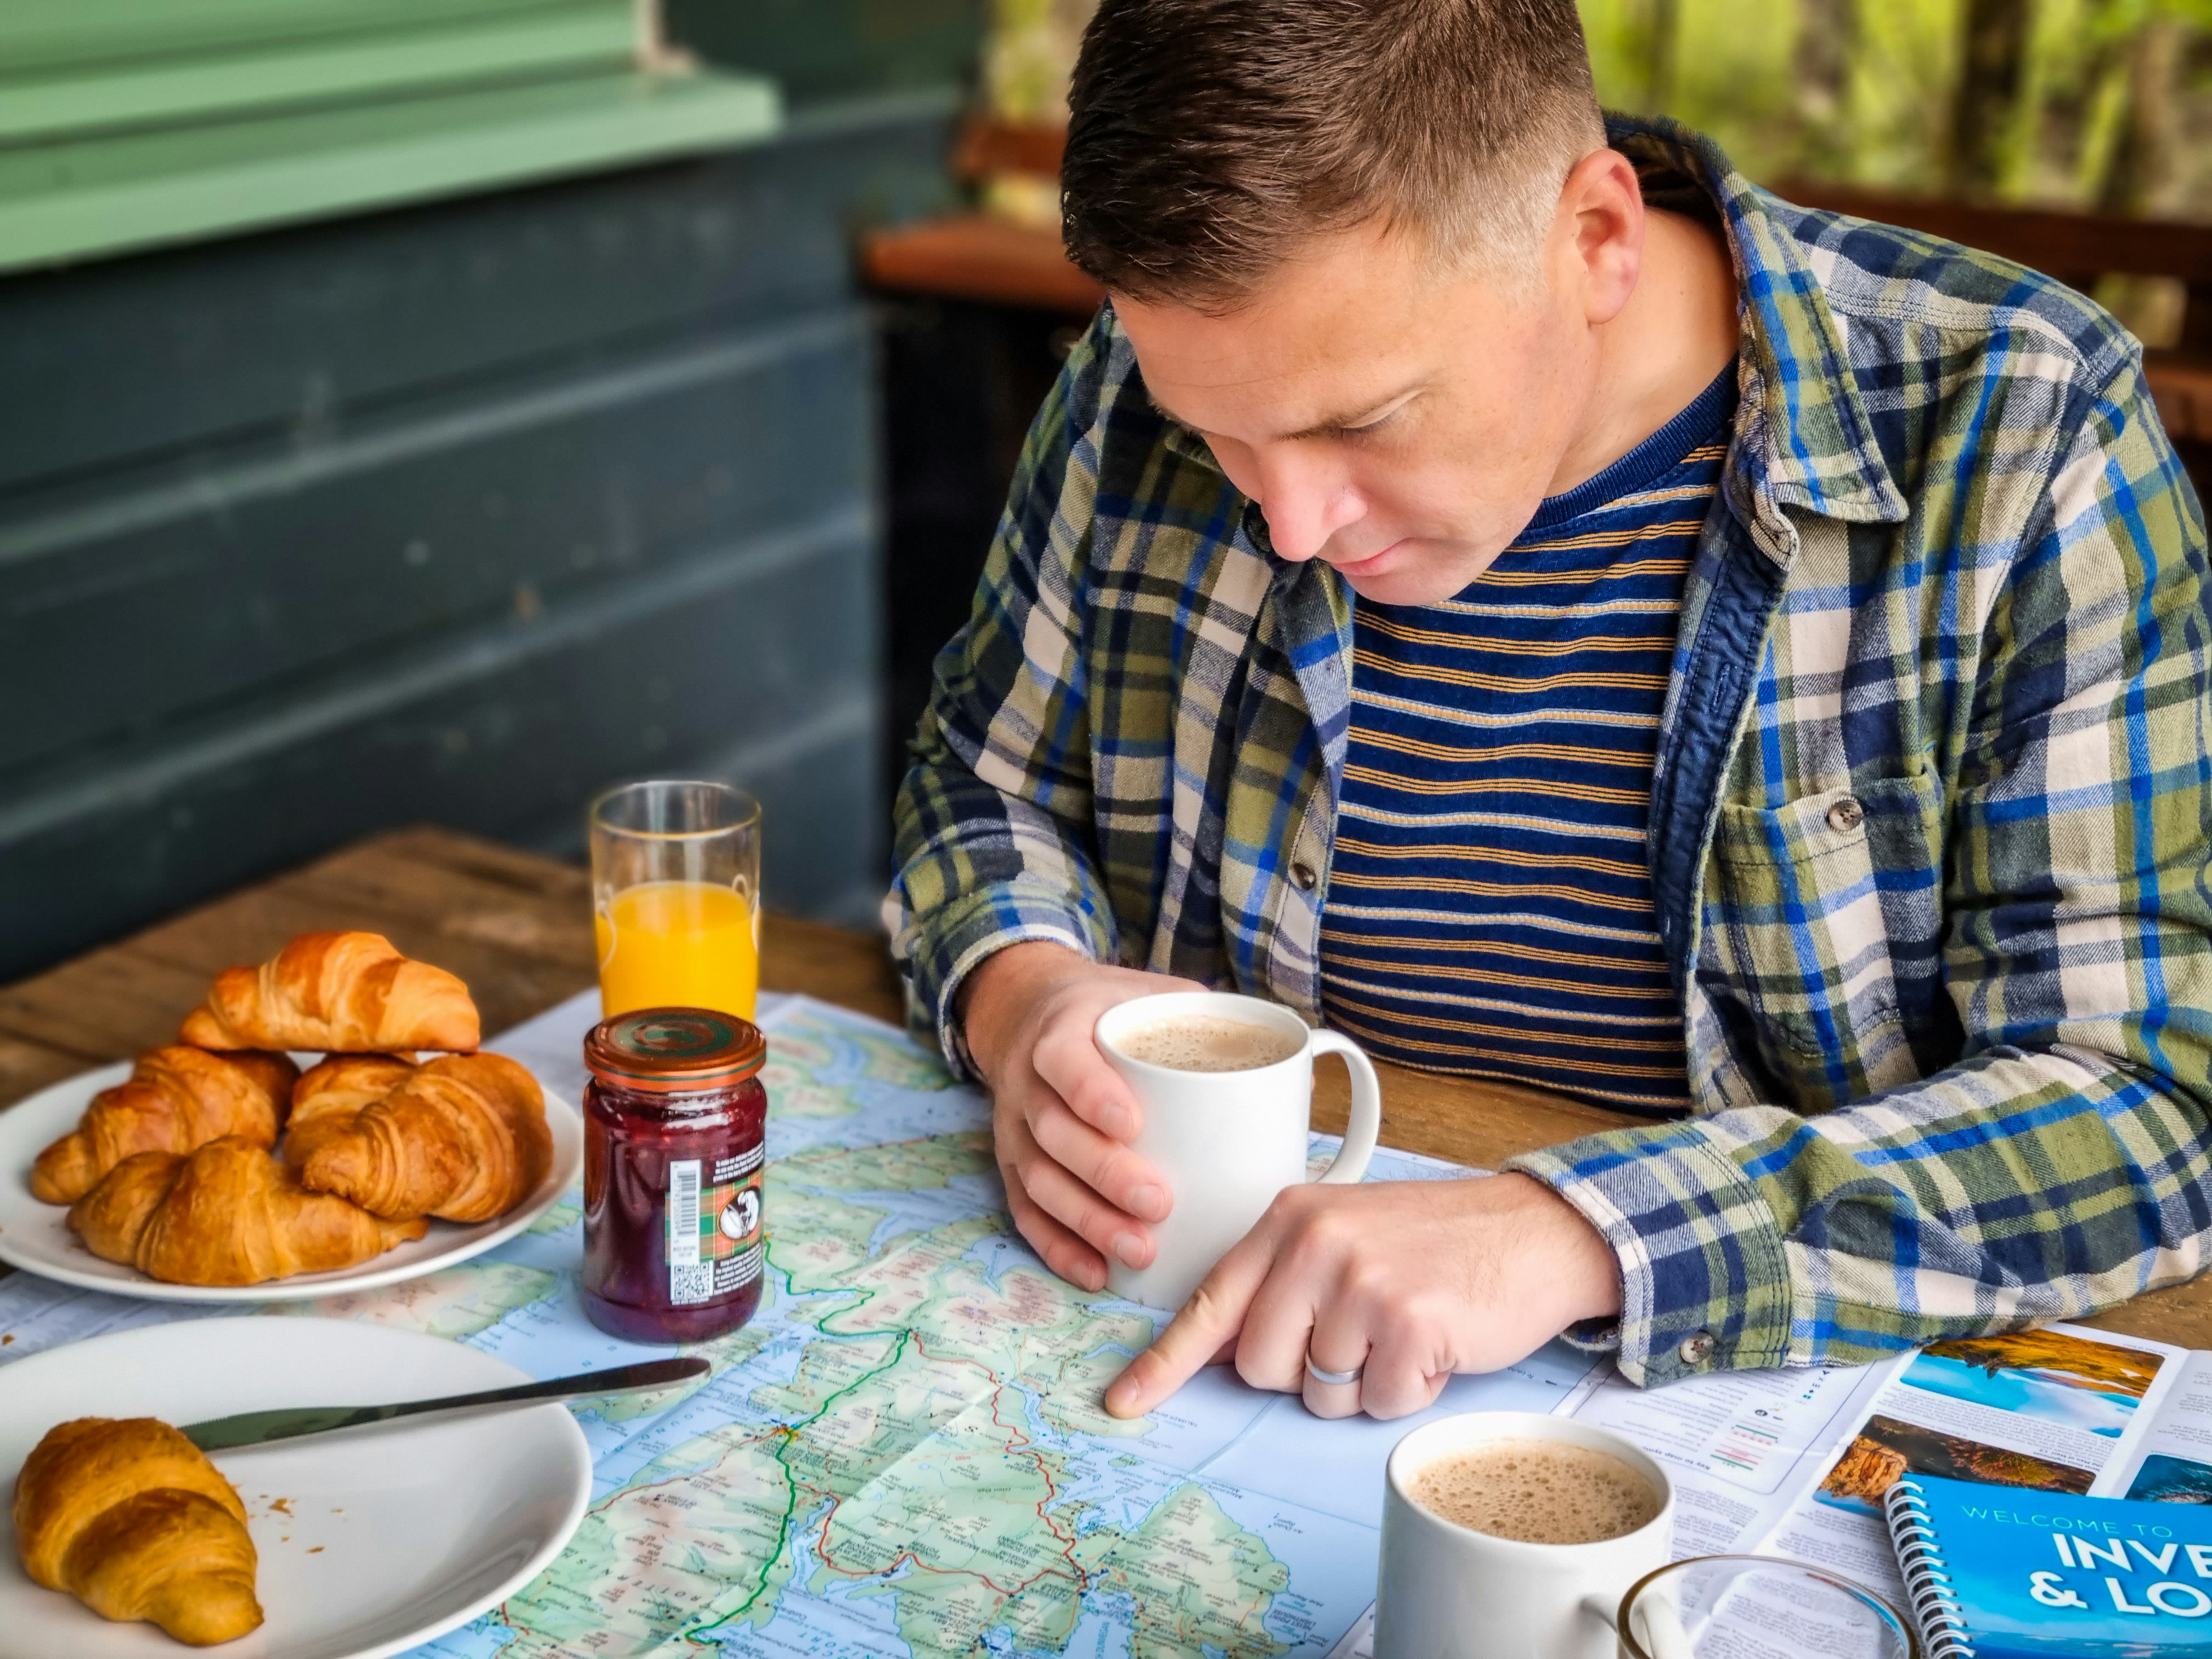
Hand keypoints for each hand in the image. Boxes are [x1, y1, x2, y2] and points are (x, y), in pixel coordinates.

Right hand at [960, 942, 1204, 1291]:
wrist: (1033, 1010)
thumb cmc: (1109, 1011)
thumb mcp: (1153, 993)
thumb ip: (1209, 1023)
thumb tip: (1295, 1070)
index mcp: (1061, 1029)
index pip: (1064, 1061)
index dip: (1091, 1092)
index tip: (1133, 1122)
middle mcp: (1028, 1081)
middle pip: (1054, 1132)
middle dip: (1104, 1173)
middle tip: (1158, 1202)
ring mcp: (1014, 1128)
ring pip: (1040, 1181)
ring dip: (1087, 1221)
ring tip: (1139, 1250)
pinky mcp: (1011, 1166)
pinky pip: (1026, 1213)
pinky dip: (1057, 1247)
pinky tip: (1095, 1272)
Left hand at [1102, 1172, 1622, 1419]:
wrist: (1533, 1229)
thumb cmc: (1435, 1242)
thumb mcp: (1345, 1234)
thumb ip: (1283, 1280)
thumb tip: (1227, 1352)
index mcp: (1288, 1219)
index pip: (1211, 1302)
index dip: (1164, 1362)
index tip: (1123, 1401)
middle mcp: (1315, 1244)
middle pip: (1261, 1367)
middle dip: (1306, 1372)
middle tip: (1362, 1333)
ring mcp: (1361, 1282)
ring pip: (1320, 1393)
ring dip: (1363, 1383)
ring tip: (1404, 1331)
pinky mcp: (1409, 1323)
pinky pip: (1379, 1403)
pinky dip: (1408, 1391)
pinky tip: (1434, 1345)